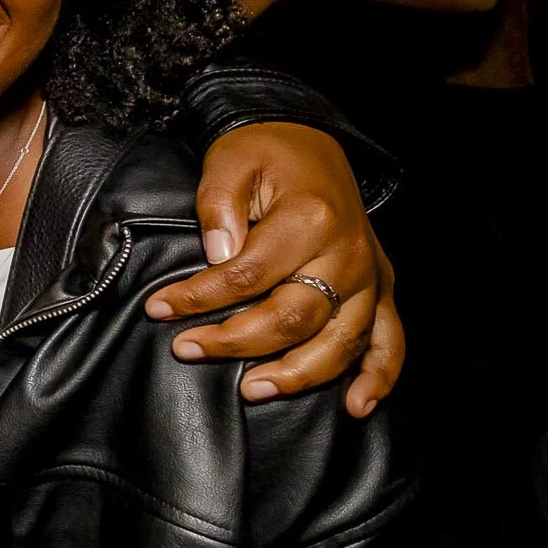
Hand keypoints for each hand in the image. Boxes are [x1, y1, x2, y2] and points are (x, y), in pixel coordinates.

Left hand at [144, 122, 401, 416]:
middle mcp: (347, 252)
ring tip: (251, 390)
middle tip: (186, 349)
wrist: (311, 140)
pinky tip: (355, 407)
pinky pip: (388, 340)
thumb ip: (218, 209)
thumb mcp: (229, 162)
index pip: (247, 274)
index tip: (158, 309)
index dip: (198, 298)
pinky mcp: (379, 288)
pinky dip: (377, 377)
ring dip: (297, 374)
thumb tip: (217, 259)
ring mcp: (369, 275)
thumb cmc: (266, 154)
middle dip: (235, 342)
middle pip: (293, 317)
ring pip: (338, 341)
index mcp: (310, 218)